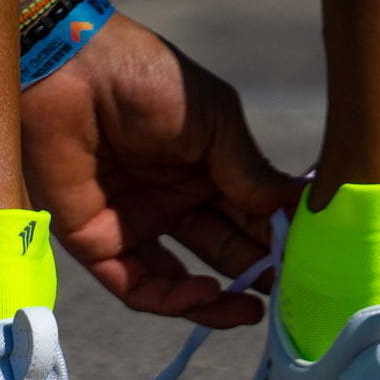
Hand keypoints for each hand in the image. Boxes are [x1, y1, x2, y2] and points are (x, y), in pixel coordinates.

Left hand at [21, 12, 304, 326]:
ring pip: (180, 280)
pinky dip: (171, 298)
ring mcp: (134, 223)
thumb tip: (297, 209)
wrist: (68, 68)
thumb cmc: (145, 78)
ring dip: (216, 301)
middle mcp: (172, 199)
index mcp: (205, 167)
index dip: (278, 240)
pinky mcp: (95, 241)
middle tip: (288, 294)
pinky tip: (205, 292)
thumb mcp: (215, 120)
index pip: (250, 216)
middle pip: (222, 251)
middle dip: (255, 274)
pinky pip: (137, 284)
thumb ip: (249, 171)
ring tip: (252, 311)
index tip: (311, 261)